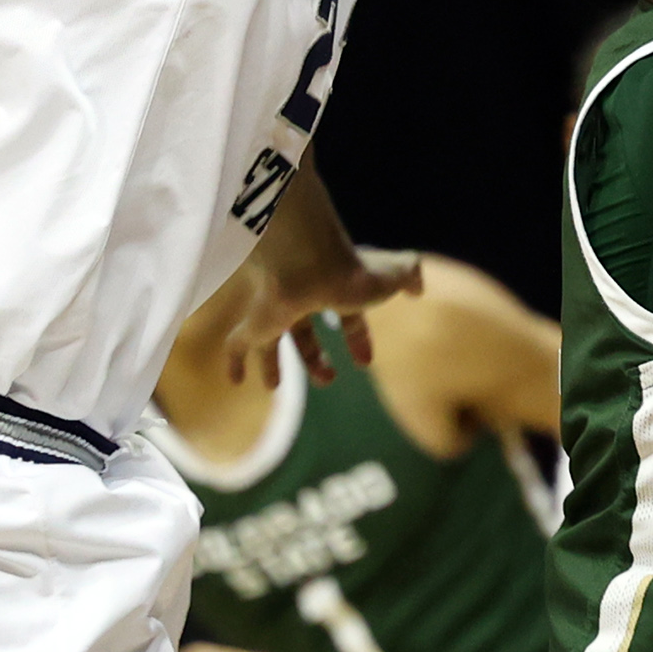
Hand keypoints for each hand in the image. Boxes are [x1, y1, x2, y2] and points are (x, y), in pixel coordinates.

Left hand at [222, 246, 423, 388]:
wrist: (310, 263)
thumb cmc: (353, 271)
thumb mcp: (393, 275)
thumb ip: (408, 276)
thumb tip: (418, 289)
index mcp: (337, 288)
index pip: (347, 314)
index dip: (357, 337)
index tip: (364, 361)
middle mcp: (305, 298)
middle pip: (305, 330)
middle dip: (313, 356)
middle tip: (326, 379)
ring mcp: (278, 308)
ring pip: (272, 338)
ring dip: (274, 364)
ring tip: (273, 387)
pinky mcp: (257, 320)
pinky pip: (239, 343)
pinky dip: (234, 362)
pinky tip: (234, 380)